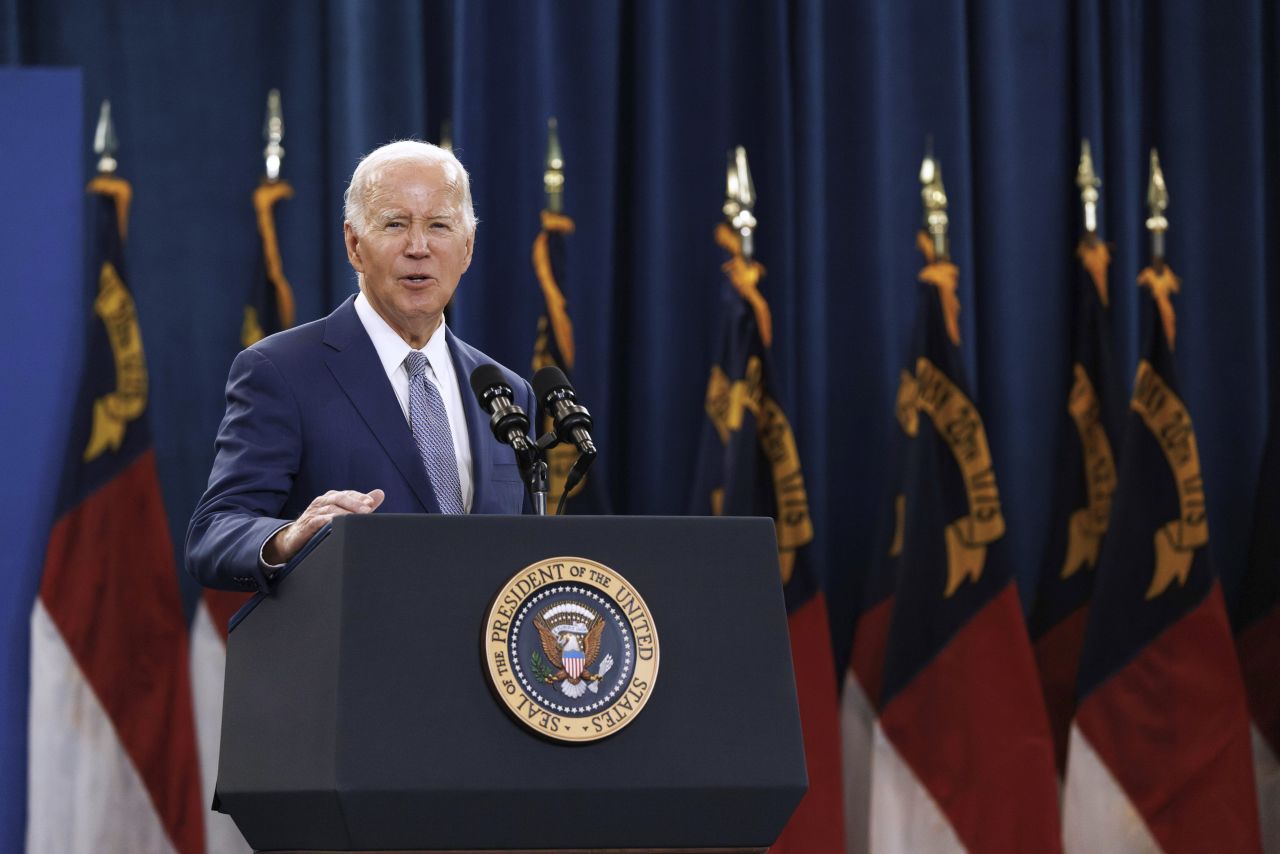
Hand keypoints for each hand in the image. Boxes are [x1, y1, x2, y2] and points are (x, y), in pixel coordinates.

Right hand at [263, 489, 384, 564]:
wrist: (293, 540)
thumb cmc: (319, 525)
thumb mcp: (341, 513)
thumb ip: (360, 505)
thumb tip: (380, 493)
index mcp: (331, 498)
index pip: (347, 493)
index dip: (359, 497)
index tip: (371, 502)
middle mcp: (321, 502)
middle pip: (339, 497)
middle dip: (354, 503)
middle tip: (368, 510)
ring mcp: (313, 512)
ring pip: (330, 507)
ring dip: (345, 512)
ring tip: (357, 518)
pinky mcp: (307, 525)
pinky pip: (318, 520)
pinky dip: (329, 521)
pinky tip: (338, 524)